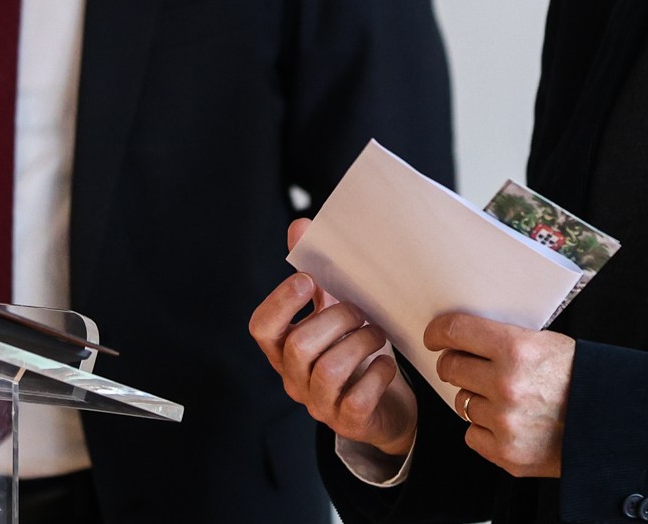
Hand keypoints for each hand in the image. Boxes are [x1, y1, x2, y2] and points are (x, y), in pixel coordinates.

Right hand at [249, 218, 418, 457]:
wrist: (383, 404)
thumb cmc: (352, 350)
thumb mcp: (331, 310)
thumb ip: (314, 273)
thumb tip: (300, 226)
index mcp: (284, 348)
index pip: (261, 328)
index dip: (280, 303)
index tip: (307, 280)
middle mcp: (294, 378)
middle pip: (300, 346)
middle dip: (336, 319)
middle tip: (360, 311)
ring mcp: (319, 403)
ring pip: (330, 370)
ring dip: (361, 343)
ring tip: (376, 333)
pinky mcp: (347, 421)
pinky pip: (358, 398)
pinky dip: (378, 374)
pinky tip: (386, 363)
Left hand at [426, 313, 574, 477]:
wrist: (608, 423)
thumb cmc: (577, 376)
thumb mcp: (544, 343)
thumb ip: (503, 340)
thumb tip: (461, 338)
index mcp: (516, 349)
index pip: (456, 332)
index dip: (439, 332)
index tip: (435, 336)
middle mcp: (505, 385)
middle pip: (451, 367)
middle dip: (455, 364)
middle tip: (467, 365)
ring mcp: (504, 422)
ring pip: (461, 402)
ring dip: (476, 398)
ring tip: (504, 397)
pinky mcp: (506, 453)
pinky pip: (471, 434)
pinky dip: (484, 428)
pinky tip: (507, 421)